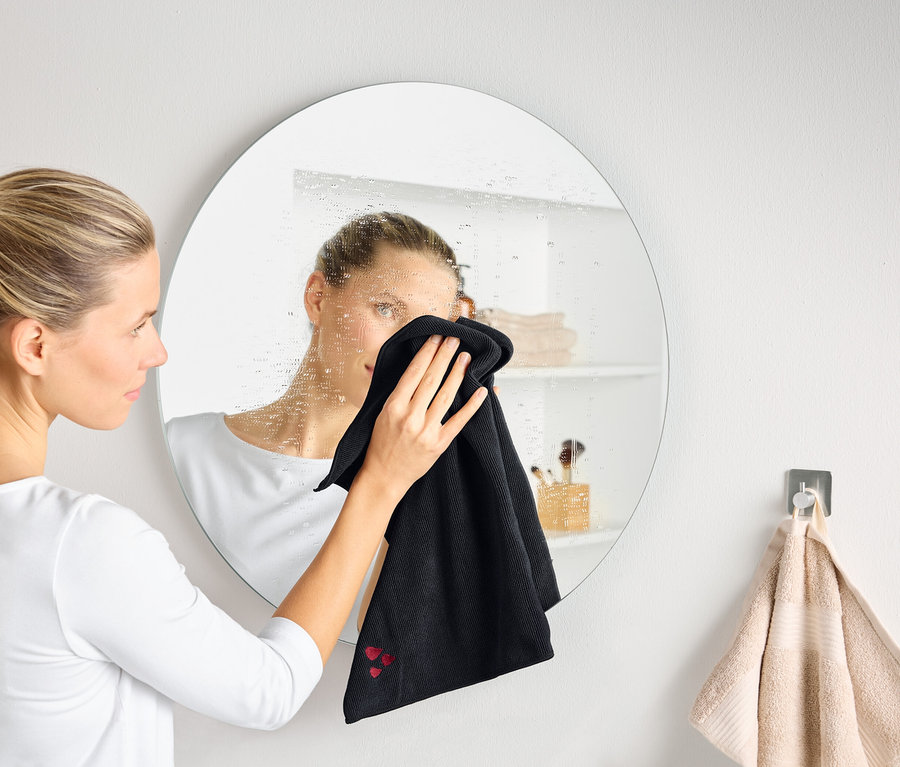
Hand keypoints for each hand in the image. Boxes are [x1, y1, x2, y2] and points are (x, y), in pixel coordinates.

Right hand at [359, 335, 486, 499]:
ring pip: (446, 396)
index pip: (413, 373)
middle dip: (443, 356)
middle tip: (454, 339)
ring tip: (466, 357)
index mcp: (393, 406)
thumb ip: (398, 394)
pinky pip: (459, 421)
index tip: (436, 338)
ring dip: (457, 374)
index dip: (426, 353)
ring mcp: (425, 431)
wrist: (383, 477)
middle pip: (430, 380)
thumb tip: (416, 371)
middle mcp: (409, 417)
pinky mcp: (438, 444)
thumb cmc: (381, 445)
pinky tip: (482, 391)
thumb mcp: (382, 414)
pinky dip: (472, 406)